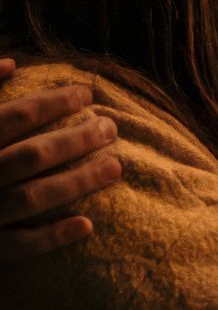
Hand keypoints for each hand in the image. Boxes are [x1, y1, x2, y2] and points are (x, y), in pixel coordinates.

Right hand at [1, 57, 122, 254]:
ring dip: (76, 182)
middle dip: (75, 140)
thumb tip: (11, 63)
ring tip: (115, 167)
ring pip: (31, 198)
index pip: (13, 117)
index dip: (52, 103)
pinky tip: (87, 225)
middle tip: (111, 127)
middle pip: (30, 156)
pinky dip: (52, 236)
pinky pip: (18, 246)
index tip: (87, 93)